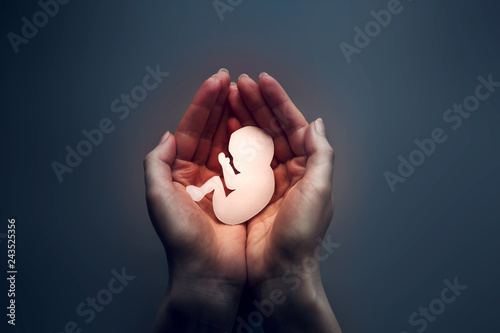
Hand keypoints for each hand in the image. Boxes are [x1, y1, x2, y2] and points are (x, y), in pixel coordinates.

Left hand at [144, 69, 245, 331]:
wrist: (209, 273)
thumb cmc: (181, 239)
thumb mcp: (158, 197)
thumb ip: (157, 163)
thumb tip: (168, 136)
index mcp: (178, 173)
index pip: (191, 129)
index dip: (202, 104)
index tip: (216, 82)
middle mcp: (199, 174)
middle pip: (210, 131)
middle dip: (220, 104)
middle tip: (230, 80)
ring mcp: (222, 183)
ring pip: (229, 142)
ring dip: (236, 117)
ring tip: (243, 94)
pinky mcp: (241, 194)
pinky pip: (247, 162)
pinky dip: (251, 142)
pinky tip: (256, 125)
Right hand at [228, 73, 340, 331]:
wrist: (278, 274)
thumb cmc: (301, 237)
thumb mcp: (319, 191)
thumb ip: (321, 154)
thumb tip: (316, 122)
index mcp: (308, 169)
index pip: (292, 126)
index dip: (278, 101)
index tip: (262, 81)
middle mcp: (289, 173)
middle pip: (271, 129)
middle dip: (256, 104)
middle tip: (239, 83)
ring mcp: (267, 183)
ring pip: (253, 142)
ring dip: (242, 118)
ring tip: (229, 96)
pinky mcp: (248, 195)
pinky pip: (238, 162)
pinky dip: (231, 143)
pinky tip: (222, 128)